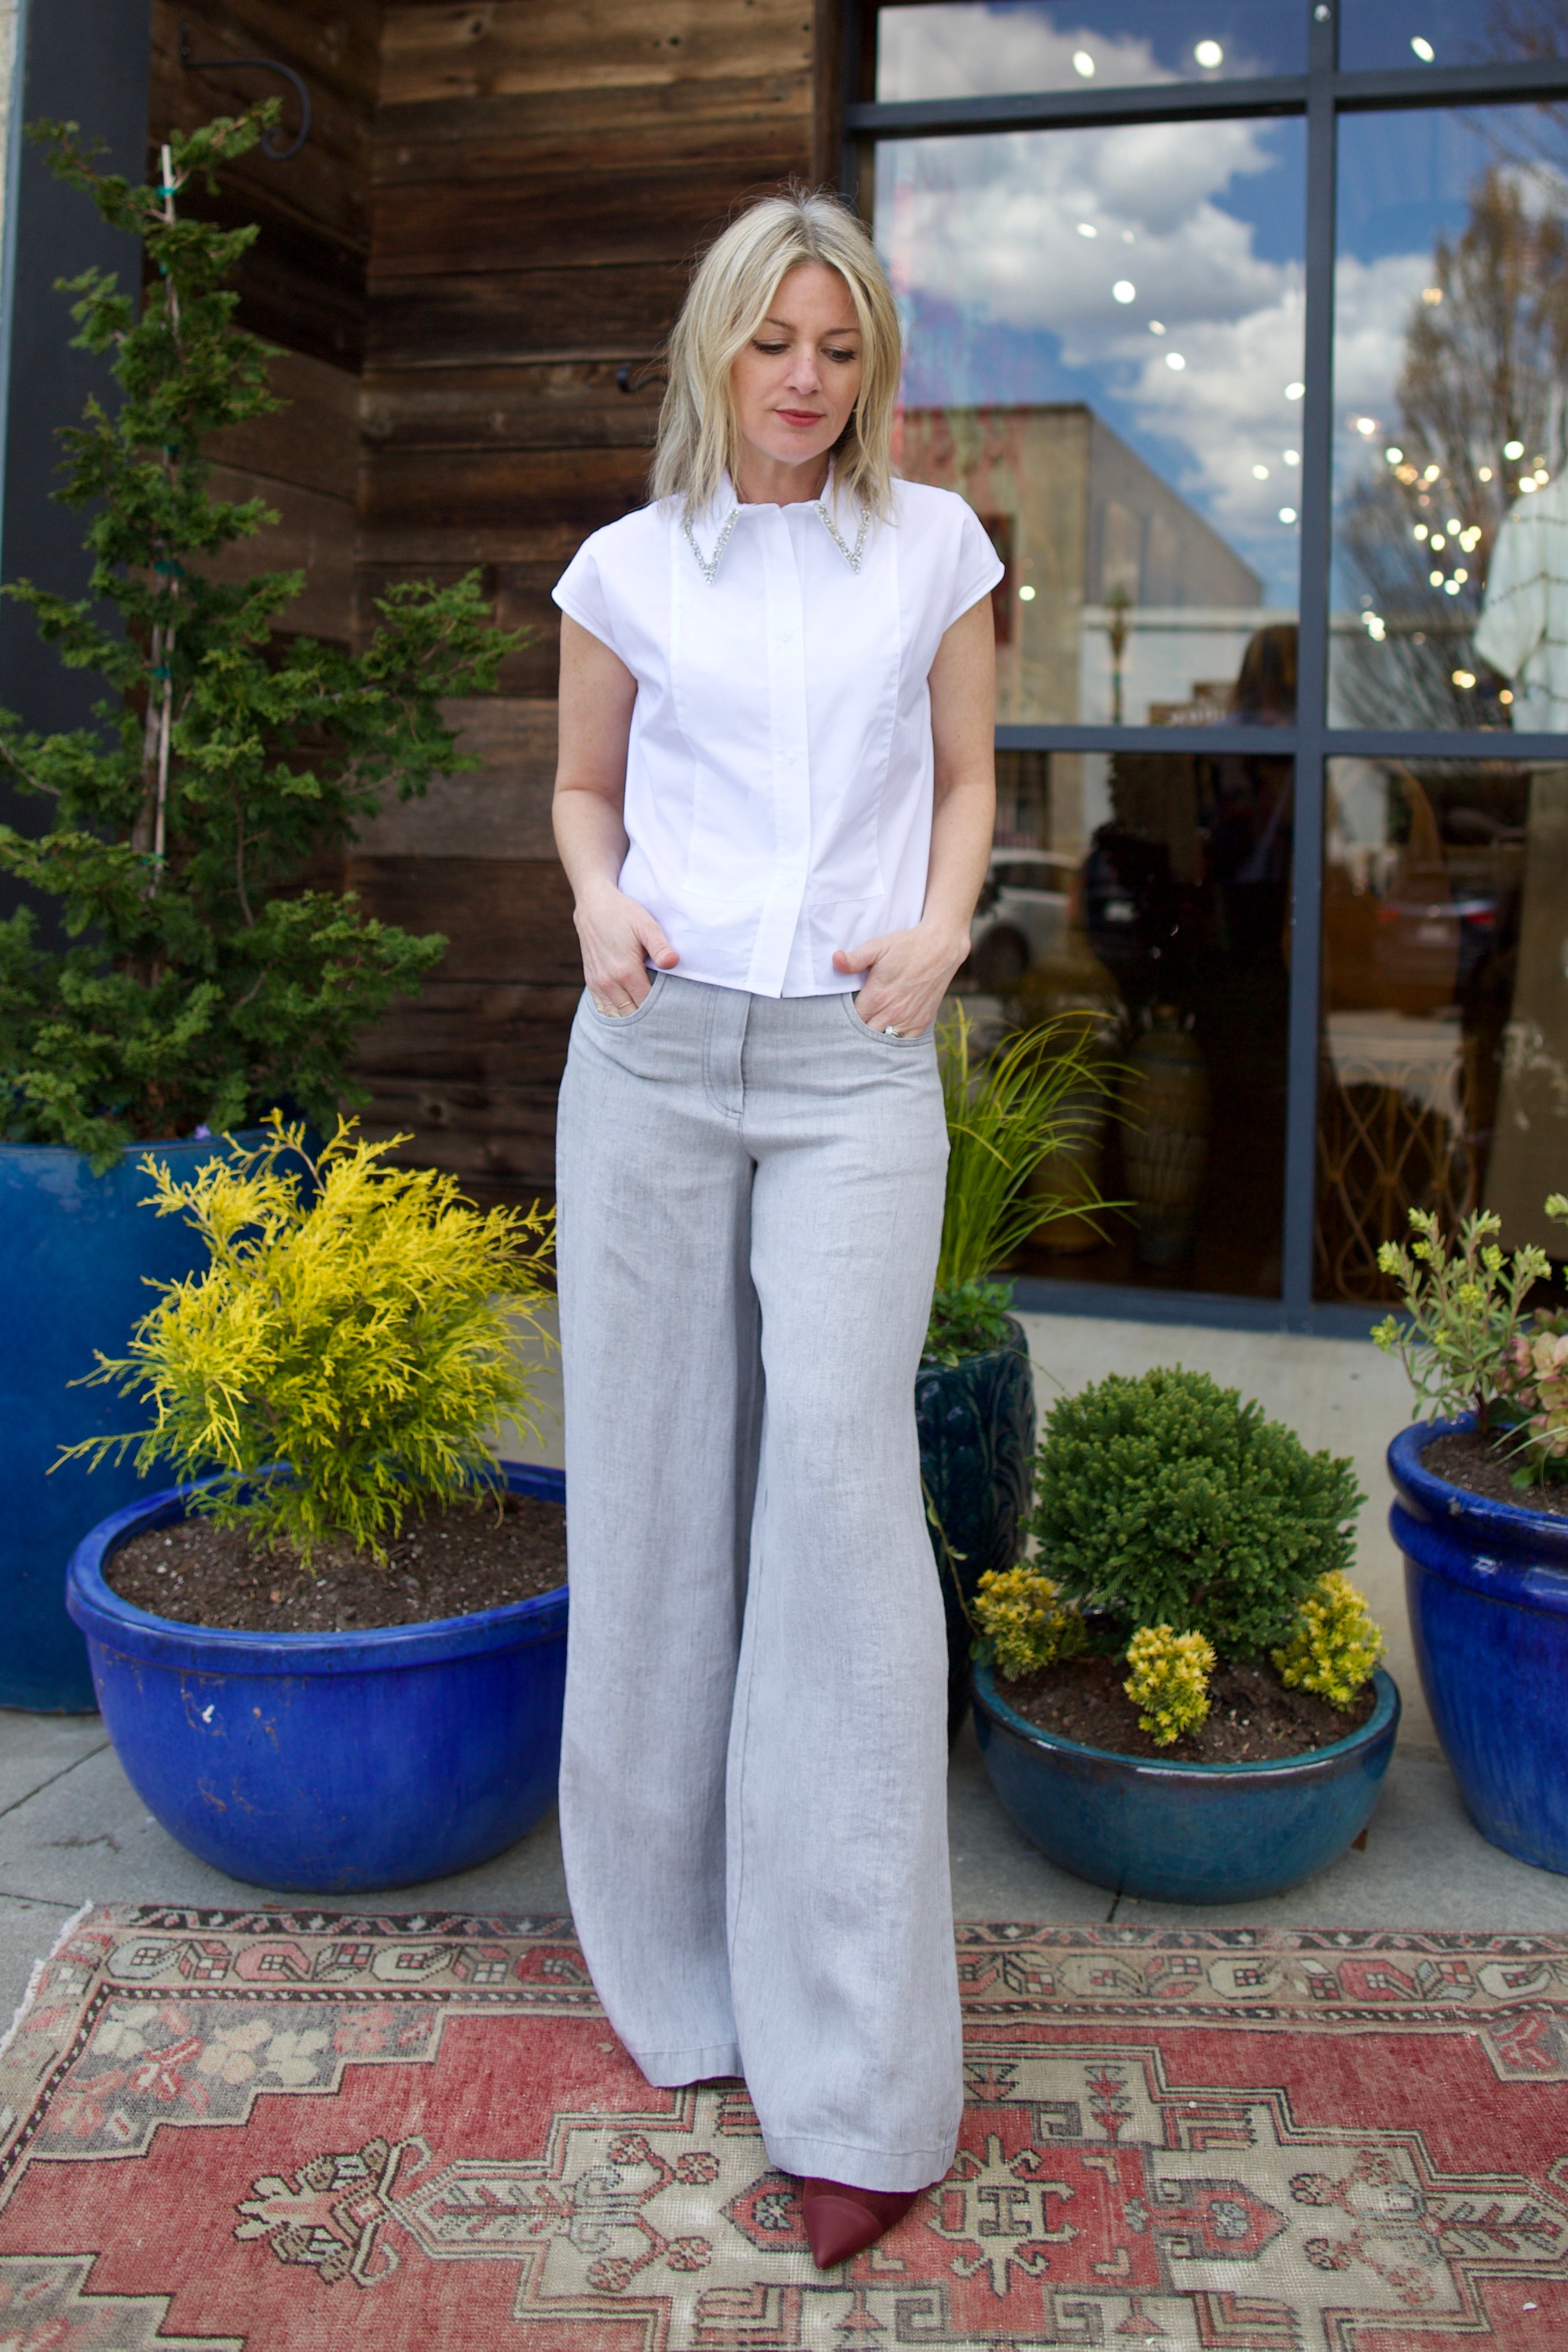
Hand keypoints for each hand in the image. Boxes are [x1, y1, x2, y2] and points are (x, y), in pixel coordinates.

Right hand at [575, 883, 678, 1014]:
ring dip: (632, 1019)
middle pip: (633, 1014)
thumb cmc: (623, 914)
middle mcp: (609, 982)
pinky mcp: (591, 982)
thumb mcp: (646, 925)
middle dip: (648, 1018)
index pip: (647, 1005)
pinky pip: (603, 1009)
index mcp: (625, 971)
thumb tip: (674, 962)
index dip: (662, 1010)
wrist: (593, 905)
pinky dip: (616, 1015)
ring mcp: (597, 984)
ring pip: (617, 1016)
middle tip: (666, 1018)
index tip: (675, 1010)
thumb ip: (660, 947)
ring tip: (649, 1019)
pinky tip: (630, 1014)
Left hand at [833, 920, 970, 1036]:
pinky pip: (904, 1042)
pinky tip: (888, 1031)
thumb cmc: (907, 946)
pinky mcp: (921, 1022)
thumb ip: (855, 959)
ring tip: (870, 1027)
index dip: (845, 1019)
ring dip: (875, 1036)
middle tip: (855, 1022)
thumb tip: (835, 960)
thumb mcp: (877, 947)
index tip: (844, 1013)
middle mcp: (892, 1013)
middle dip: (858, 1031)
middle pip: (865, 1035)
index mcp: (876, 997)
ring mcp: (908, 1020)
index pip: (851, 1021)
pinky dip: (894, 1039)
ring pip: (883, 1041)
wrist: (941, 949)